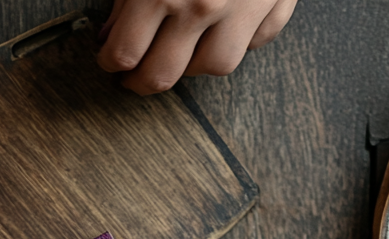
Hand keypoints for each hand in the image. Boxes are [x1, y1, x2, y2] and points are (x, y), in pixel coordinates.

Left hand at [97, 0, 297, 94]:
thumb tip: (113, 31)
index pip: (125, 55)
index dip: (109, 61)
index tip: (108, 59)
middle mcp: (204, 5)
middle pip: (163, 76)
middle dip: (141, 80)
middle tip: (132, 77)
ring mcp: (245, 8)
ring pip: (214, 67)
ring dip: (193, 64)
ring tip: (181, 52)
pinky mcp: (279, 1)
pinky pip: (258, 42)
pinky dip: (241, 40)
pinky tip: (225, 30)